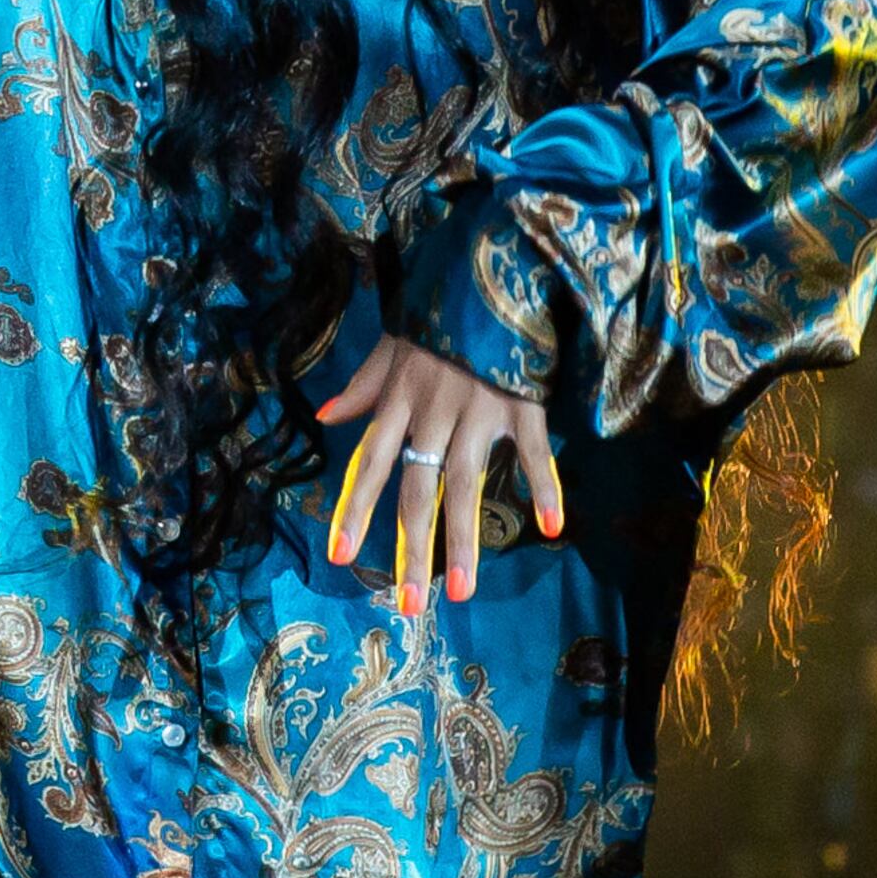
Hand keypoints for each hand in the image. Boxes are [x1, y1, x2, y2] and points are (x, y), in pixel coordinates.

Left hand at [319, 332, 565, 617]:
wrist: (495, 271)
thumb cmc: (440, 313)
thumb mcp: (394, 343)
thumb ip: (364, 384)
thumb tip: (325, 417)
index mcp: (400, 399)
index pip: (371, 462)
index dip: (355, 509)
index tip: (341, 556)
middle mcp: (433, 411)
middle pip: (417, 489)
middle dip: (411, 549)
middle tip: (409, 605)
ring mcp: (480, 410)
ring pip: (466, 484)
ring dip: (462, 540)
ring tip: (460, 592)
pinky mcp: (523, 404)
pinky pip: (534, 452)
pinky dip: (545, 487)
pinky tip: (551, 527)